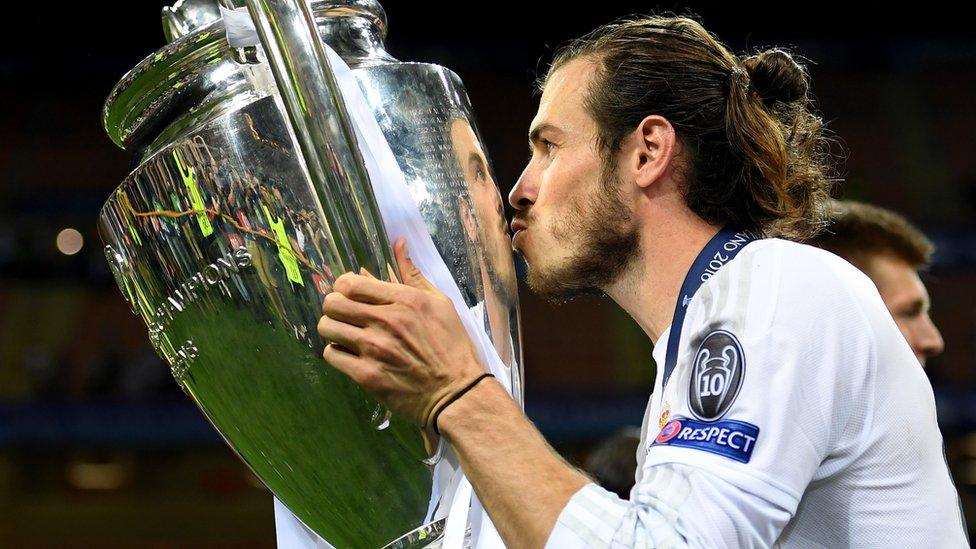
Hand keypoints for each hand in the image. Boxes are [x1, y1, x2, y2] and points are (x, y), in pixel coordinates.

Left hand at [318, 239, 485, 429]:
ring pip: (327, 328)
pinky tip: (351, 354)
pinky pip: (331, 355)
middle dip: (335, 306)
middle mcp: (385, 321)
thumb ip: (413, 274)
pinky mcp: (367, 376)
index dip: (343, 286)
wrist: (456, 392)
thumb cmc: (451, 346)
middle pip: (332, 303)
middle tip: (346, 314)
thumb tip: (398, 243)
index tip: (350, 294)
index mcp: (404, 300)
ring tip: (345, 334)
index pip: (350, 283)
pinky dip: (337, 352)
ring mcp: (374, 349)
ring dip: (333, 329)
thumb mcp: (440, 303)